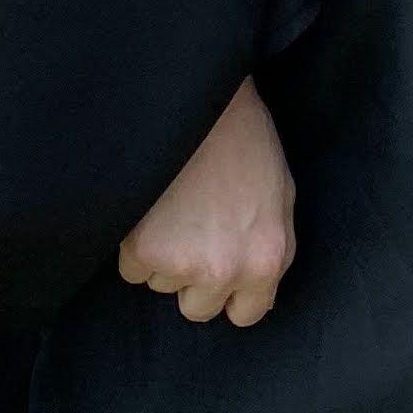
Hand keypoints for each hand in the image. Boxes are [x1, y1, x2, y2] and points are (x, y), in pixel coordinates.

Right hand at [117, 78, 294, 325]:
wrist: (200, 98)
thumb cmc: (243, 139)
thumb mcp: (280, 195)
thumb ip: (271, 248)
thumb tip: (256, 292)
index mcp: (267, 258)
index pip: (246, 315)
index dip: (230, 293)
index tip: (218, 270)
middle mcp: (226, 270)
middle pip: (198, 308)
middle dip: (192, 277)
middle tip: (192, 229)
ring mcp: (183, 262)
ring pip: (162, 284)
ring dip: (163, 255)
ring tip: (173, 205)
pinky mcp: (143, 248)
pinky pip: (131, 269)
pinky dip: (134, 243)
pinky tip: (151, 204)